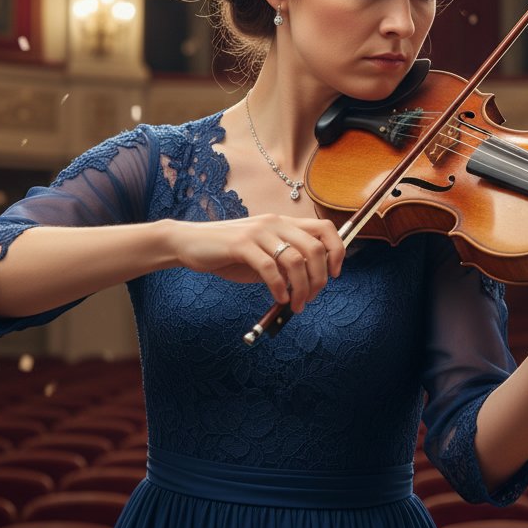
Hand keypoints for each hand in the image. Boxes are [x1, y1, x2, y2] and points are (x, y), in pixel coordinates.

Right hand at [167, 214, 345, 312]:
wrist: (189, 243)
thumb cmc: (229, 253)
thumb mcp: (263, 254)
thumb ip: (285, 263)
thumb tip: (310, 283)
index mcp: (283, 223)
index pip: (325, 229)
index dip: (337, 251)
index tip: (334, 274)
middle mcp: (275, 223)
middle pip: (315, 248)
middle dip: (319, 278)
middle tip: (311, 298)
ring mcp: (258, 232)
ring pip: (296, 260)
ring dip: (301, 288)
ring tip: (296, 304)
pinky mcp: (241, 244)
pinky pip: (270, 268)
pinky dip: (279, 287)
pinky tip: (279, 298)